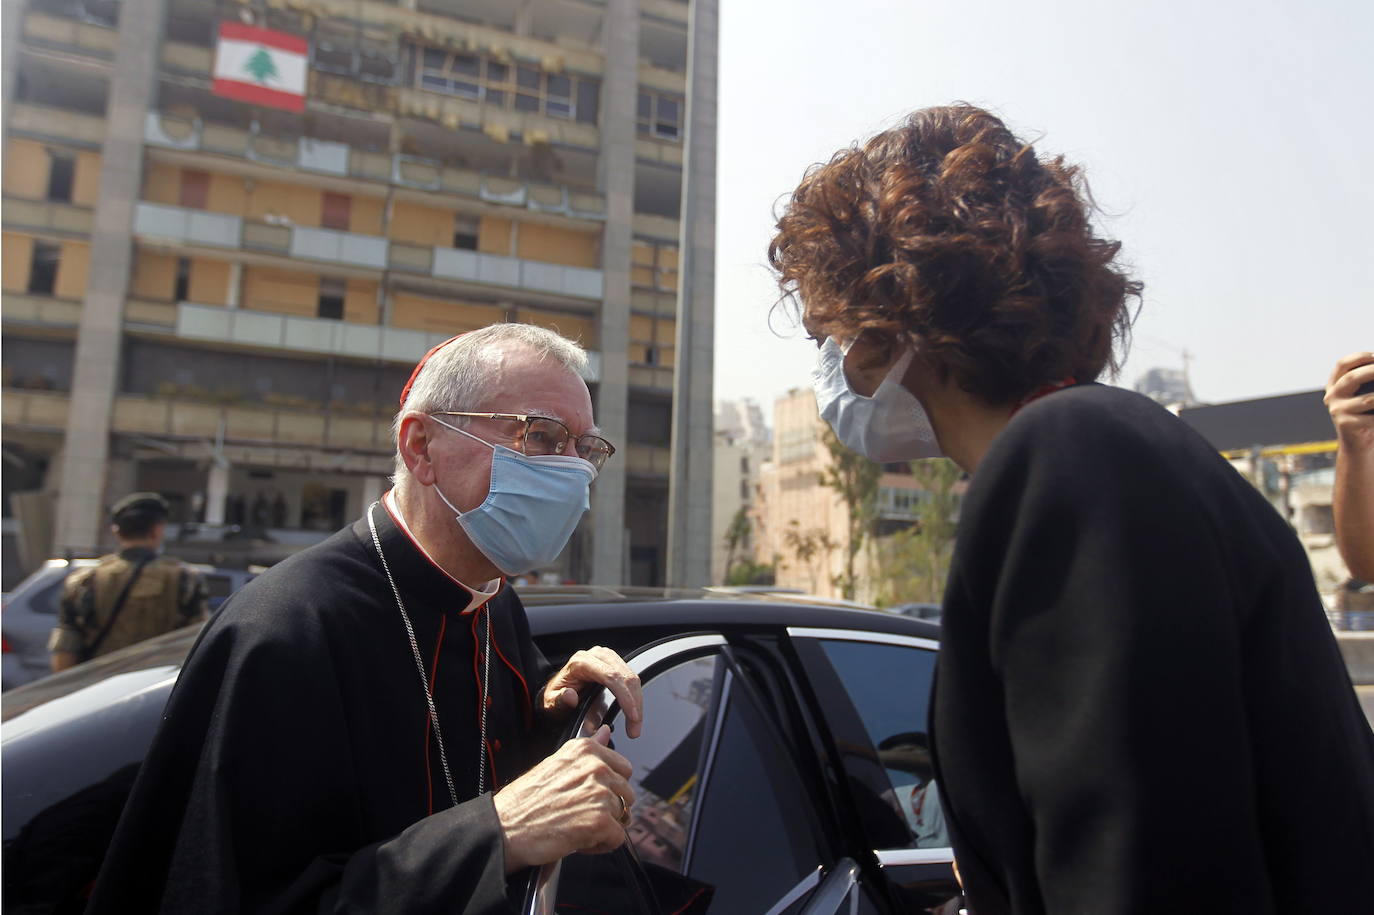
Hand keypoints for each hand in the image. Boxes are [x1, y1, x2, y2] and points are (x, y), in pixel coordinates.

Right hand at [493, 725, 634, 871]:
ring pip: (622, 816)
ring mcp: (600, 793)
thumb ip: (589, 750)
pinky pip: (617, 838)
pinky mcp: (600, 821)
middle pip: (625, 794)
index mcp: (586, 750)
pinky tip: (578, 840)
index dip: (608, 788)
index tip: (587, 795)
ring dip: (603, 827)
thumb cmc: (525, 801)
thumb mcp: (557, 763)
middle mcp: (596, 767)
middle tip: (579, 814)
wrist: (506, 828)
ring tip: (575, 826)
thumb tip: (606, 732)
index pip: (623, 769)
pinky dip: (600, 845)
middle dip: (608, 809)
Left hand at [542, 646, 643, 737]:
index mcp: (581, 662)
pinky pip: (630, 678)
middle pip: (625, 676)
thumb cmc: (555, 697)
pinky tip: (633, 713)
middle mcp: (597, 656)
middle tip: (635, 728)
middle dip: (635, 703)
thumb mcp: (551, 703)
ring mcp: (607, 658)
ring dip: (638, 701)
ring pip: (632, 676)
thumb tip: (570, 696)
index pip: (611, 676)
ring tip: (635, 725)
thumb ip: (559, 701)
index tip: (632, 716)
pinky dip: (635, 697)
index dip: (625, 696)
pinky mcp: (615, 663)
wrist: (557, 691)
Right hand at [1325, 351, 1373, 449]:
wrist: (1358, 443)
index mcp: (1334, 385)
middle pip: (1352, 378)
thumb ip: (1367, 382)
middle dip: (1373, 371)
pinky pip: (1372, 418)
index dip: (1358, 357)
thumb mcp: (1362, 394)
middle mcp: (1332, 396)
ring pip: (1368, 400)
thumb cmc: (1366, 414)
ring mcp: (1337, 410)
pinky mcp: (1345, 424)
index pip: (1342, 364)